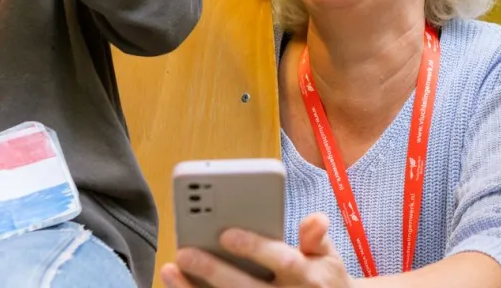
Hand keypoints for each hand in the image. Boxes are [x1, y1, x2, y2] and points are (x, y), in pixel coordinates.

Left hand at [160, 214, 353, 287]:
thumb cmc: (323, 279)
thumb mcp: (329, 256)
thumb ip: (317, 236)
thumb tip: (315, 219)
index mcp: (308, 276)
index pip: (283, 261)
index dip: (255, 248)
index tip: (227, 233)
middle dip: (215, 272)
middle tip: (185, 253)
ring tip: (171, 271)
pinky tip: (179, 285)